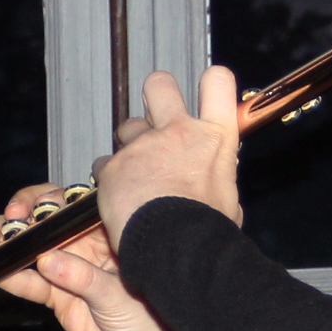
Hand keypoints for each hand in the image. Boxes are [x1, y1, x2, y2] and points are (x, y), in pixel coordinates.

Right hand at [0, 187, 186, 330]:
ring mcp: (71, 271)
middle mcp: (87, 246)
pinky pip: (32, 284)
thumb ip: (84, 279)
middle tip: (6, 223)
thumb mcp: (118, 297)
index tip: (28, 208)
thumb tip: (49, 260)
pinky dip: (13, 279)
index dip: (46, 202)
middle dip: (21, 219)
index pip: (71, 207)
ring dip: (8, 246)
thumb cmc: (154, 320)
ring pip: (33, 251)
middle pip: (46, 223)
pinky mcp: (60, 297)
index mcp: (109, 233)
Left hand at [94, 67, 244, 248]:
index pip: (218, 83)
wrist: (176, 249)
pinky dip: (109, 178)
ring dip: (130, 145)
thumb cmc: (207, 232)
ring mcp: (143, 146)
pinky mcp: (113, 166)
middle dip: (156, 93)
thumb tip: (214, 183)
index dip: (212, 81)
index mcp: (215, 140)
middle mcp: (179, 133)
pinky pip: (105, 164)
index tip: (207, 89)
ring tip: (136, 175)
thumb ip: (217, 180)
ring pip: (128, 127)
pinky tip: (118, 199)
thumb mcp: (227, 201)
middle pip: (160, 84)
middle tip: (157, 114)